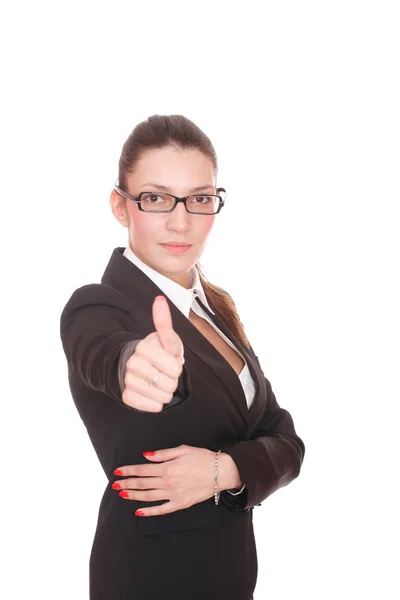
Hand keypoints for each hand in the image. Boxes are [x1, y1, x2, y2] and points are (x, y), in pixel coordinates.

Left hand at [112, 445, 216, 515]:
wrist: (221, 472)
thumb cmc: (203, 458)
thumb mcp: (183, 450)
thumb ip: (163, 454)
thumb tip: (146, 456)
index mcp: (168, 468)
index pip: (142, 469)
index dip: (128, 471)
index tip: (118, 472)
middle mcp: (168, 482)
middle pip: (142, 483)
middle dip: (127, 484)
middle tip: (114, 485)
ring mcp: (174, 495)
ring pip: (148, 496)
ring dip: (134, 496)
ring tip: (122, 495)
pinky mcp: (181, 503)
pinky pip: (161, 509)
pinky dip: (149, 511)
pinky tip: (139, 511)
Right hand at [121, 295, 184, 411]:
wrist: (142, 368)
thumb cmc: (160, 352)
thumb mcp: (168, 339)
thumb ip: (164, 322)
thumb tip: (159, 299)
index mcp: (144, 348)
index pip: (175, 369)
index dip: (178, 369)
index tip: (172, 363)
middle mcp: (132, 363)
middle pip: (169, 385)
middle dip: (173, 382)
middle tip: (166, 375)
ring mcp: (127, 380)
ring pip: (161, 398)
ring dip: (166, 394)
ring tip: (160, 384)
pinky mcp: (126, 396)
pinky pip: (150, 407)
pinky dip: (156, 404)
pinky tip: (153, 394)